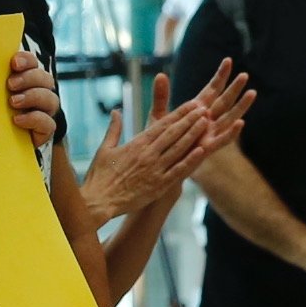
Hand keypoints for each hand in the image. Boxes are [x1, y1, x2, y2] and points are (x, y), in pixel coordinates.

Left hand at [5, 50, 59, 145]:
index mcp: (24, 79)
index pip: (32, 63)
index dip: (26, 60)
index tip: (14, 63)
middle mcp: (38, 92)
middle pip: (45, 78)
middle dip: (29, 78)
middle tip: (11, 84)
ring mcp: (43, 112)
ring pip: (51, 99)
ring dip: (33, 96)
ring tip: (13, 102)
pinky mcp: (43, 131)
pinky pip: (49, 123)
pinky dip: (35, 119)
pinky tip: (17, 120)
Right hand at [77, 66, 250, 225]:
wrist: (98, 201)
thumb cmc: (99, 177)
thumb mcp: (104, 148)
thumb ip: (114, 129)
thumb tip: (116, 112)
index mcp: (136, 144)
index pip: (161, 124)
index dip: (178, 114)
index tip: (191, 105)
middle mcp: (148, 154)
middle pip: (173, 133)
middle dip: (190, 120)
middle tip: (204, 108)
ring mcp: (155, 169)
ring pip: (178, 148)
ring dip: (193, 135)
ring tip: (206, 123)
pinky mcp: (158, 185)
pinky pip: (178, 171)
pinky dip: (190, 160)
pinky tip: (202, 151)